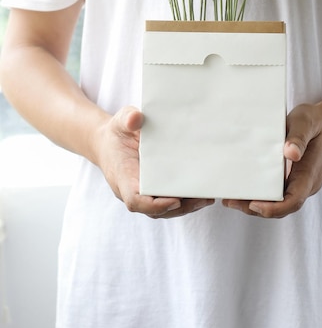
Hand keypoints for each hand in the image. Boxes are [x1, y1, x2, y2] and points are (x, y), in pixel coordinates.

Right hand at [95, 106, 214, 217]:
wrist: (109, 143)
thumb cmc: (116, 133)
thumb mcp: (120, 121)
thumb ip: (127, 119)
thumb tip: (137, 118)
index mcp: (123, 177)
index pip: (135, 200)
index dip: (154, 205)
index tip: (174, 200)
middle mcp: (133, 190)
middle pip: (155, 210)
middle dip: (179, 207)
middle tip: (202, 199)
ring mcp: (143, 193)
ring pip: (164, 209)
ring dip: (186, 206)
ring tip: (207, 199)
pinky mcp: (153, 190)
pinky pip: (168, 201)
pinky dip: (184, 200)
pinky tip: (202, 193)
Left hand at [222, 102, 321, 217]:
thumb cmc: (316, 122)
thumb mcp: (306, 123)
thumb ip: (299, 138)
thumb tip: (290, 153)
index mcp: (309, 175)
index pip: (293, 201)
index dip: (273, 208)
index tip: (254, 204)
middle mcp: (304, 185)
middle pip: (280, 206)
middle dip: (255, 208)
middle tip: (229, 201)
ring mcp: (298, 183)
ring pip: (277, 201)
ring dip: (254, 202)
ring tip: (229, 197)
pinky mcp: (292, 179)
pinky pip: (276, 191)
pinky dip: (260, 192)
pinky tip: (242, 186)